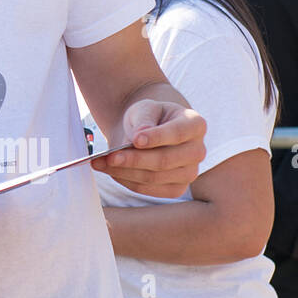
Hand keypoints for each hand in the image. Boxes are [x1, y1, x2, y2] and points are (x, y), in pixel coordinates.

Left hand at [91, 99, 206, 198]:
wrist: (145, 131)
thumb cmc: (148, 117)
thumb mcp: (145, 108)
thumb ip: (144, 119)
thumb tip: (139, 136)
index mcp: (195, 125)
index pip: (178, 133)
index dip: (157, 138)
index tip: (135, 140)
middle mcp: (197, 151)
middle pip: (165, 160)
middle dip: (134, 160)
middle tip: (110, 157)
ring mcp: (189, 172)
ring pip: (155, 177)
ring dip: (124, 172)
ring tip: (100, 163)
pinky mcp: (176, 188)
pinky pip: (149, 189)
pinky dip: (126, 181)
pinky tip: (110, 171)